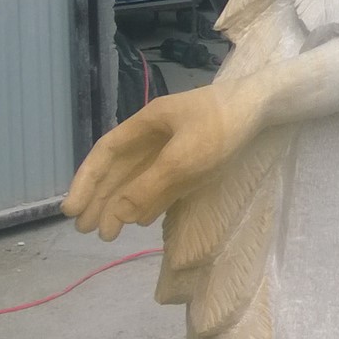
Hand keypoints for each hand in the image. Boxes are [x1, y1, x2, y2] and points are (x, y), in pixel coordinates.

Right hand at [62, 79, 265, 240]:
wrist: (266, 106)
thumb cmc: (221, 127)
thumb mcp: (182, 160)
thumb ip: (147, 188)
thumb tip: (117, 215)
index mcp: (146, 125)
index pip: (105, 154)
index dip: (86, 182)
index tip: (71, 210)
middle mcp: (156, 134)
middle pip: (120, 169)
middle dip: (101, 199)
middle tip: (86, 230)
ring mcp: (177, 145)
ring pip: (141, 177)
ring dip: (123, 203)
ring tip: (108, 232)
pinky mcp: (198, 156)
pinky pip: (165, 181)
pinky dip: (150, 199)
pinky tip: (140, 219)